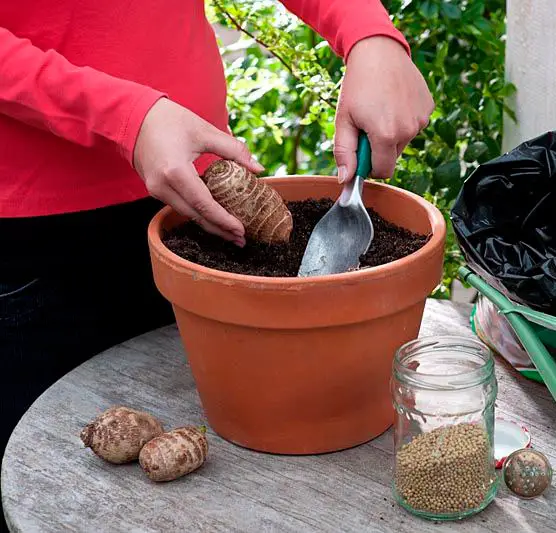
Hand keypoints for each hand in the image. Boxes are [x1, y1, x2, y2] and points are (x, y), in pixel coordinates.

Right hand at [133, 98, 263, 245]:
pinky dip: (198, 213)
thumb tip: (259, 169)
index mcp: (175, 172)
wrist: (134, 116)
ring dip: (209, 224)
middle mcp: (162, 186)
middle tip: (242, 239)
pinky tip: (214, 218)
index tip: (242, 230)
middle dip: (219, 230)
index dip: (224, 220)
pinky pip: (180, 206)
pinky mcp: (155, 190)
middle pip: (196, 216)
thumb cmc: (169, 119)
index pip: (204, 204)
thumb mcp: (205, 131)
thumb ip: (234, 150)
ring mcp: (156, 191)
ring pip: (187, 214)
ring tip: (232, 233)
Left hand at [334, 36, 433, 180]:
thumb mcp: (343, 121)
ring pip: (403, 142)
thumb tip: (346, 180)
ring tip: (380, 109)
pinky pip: (413, 125)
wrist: (378, 50)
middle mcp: (409, 130)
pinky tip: (393, 101)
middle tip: (367, 124)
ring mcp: (421, 119)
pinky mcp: (428, 108)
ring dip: (390, 134)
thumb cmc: (357, 86)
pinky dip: (402, 120)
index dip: (369, 166)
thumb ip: (344, 153)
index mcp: (386, 135)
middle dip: (378, 148)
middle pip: (392, 157)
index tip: (361, 151)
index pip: (383, 171)